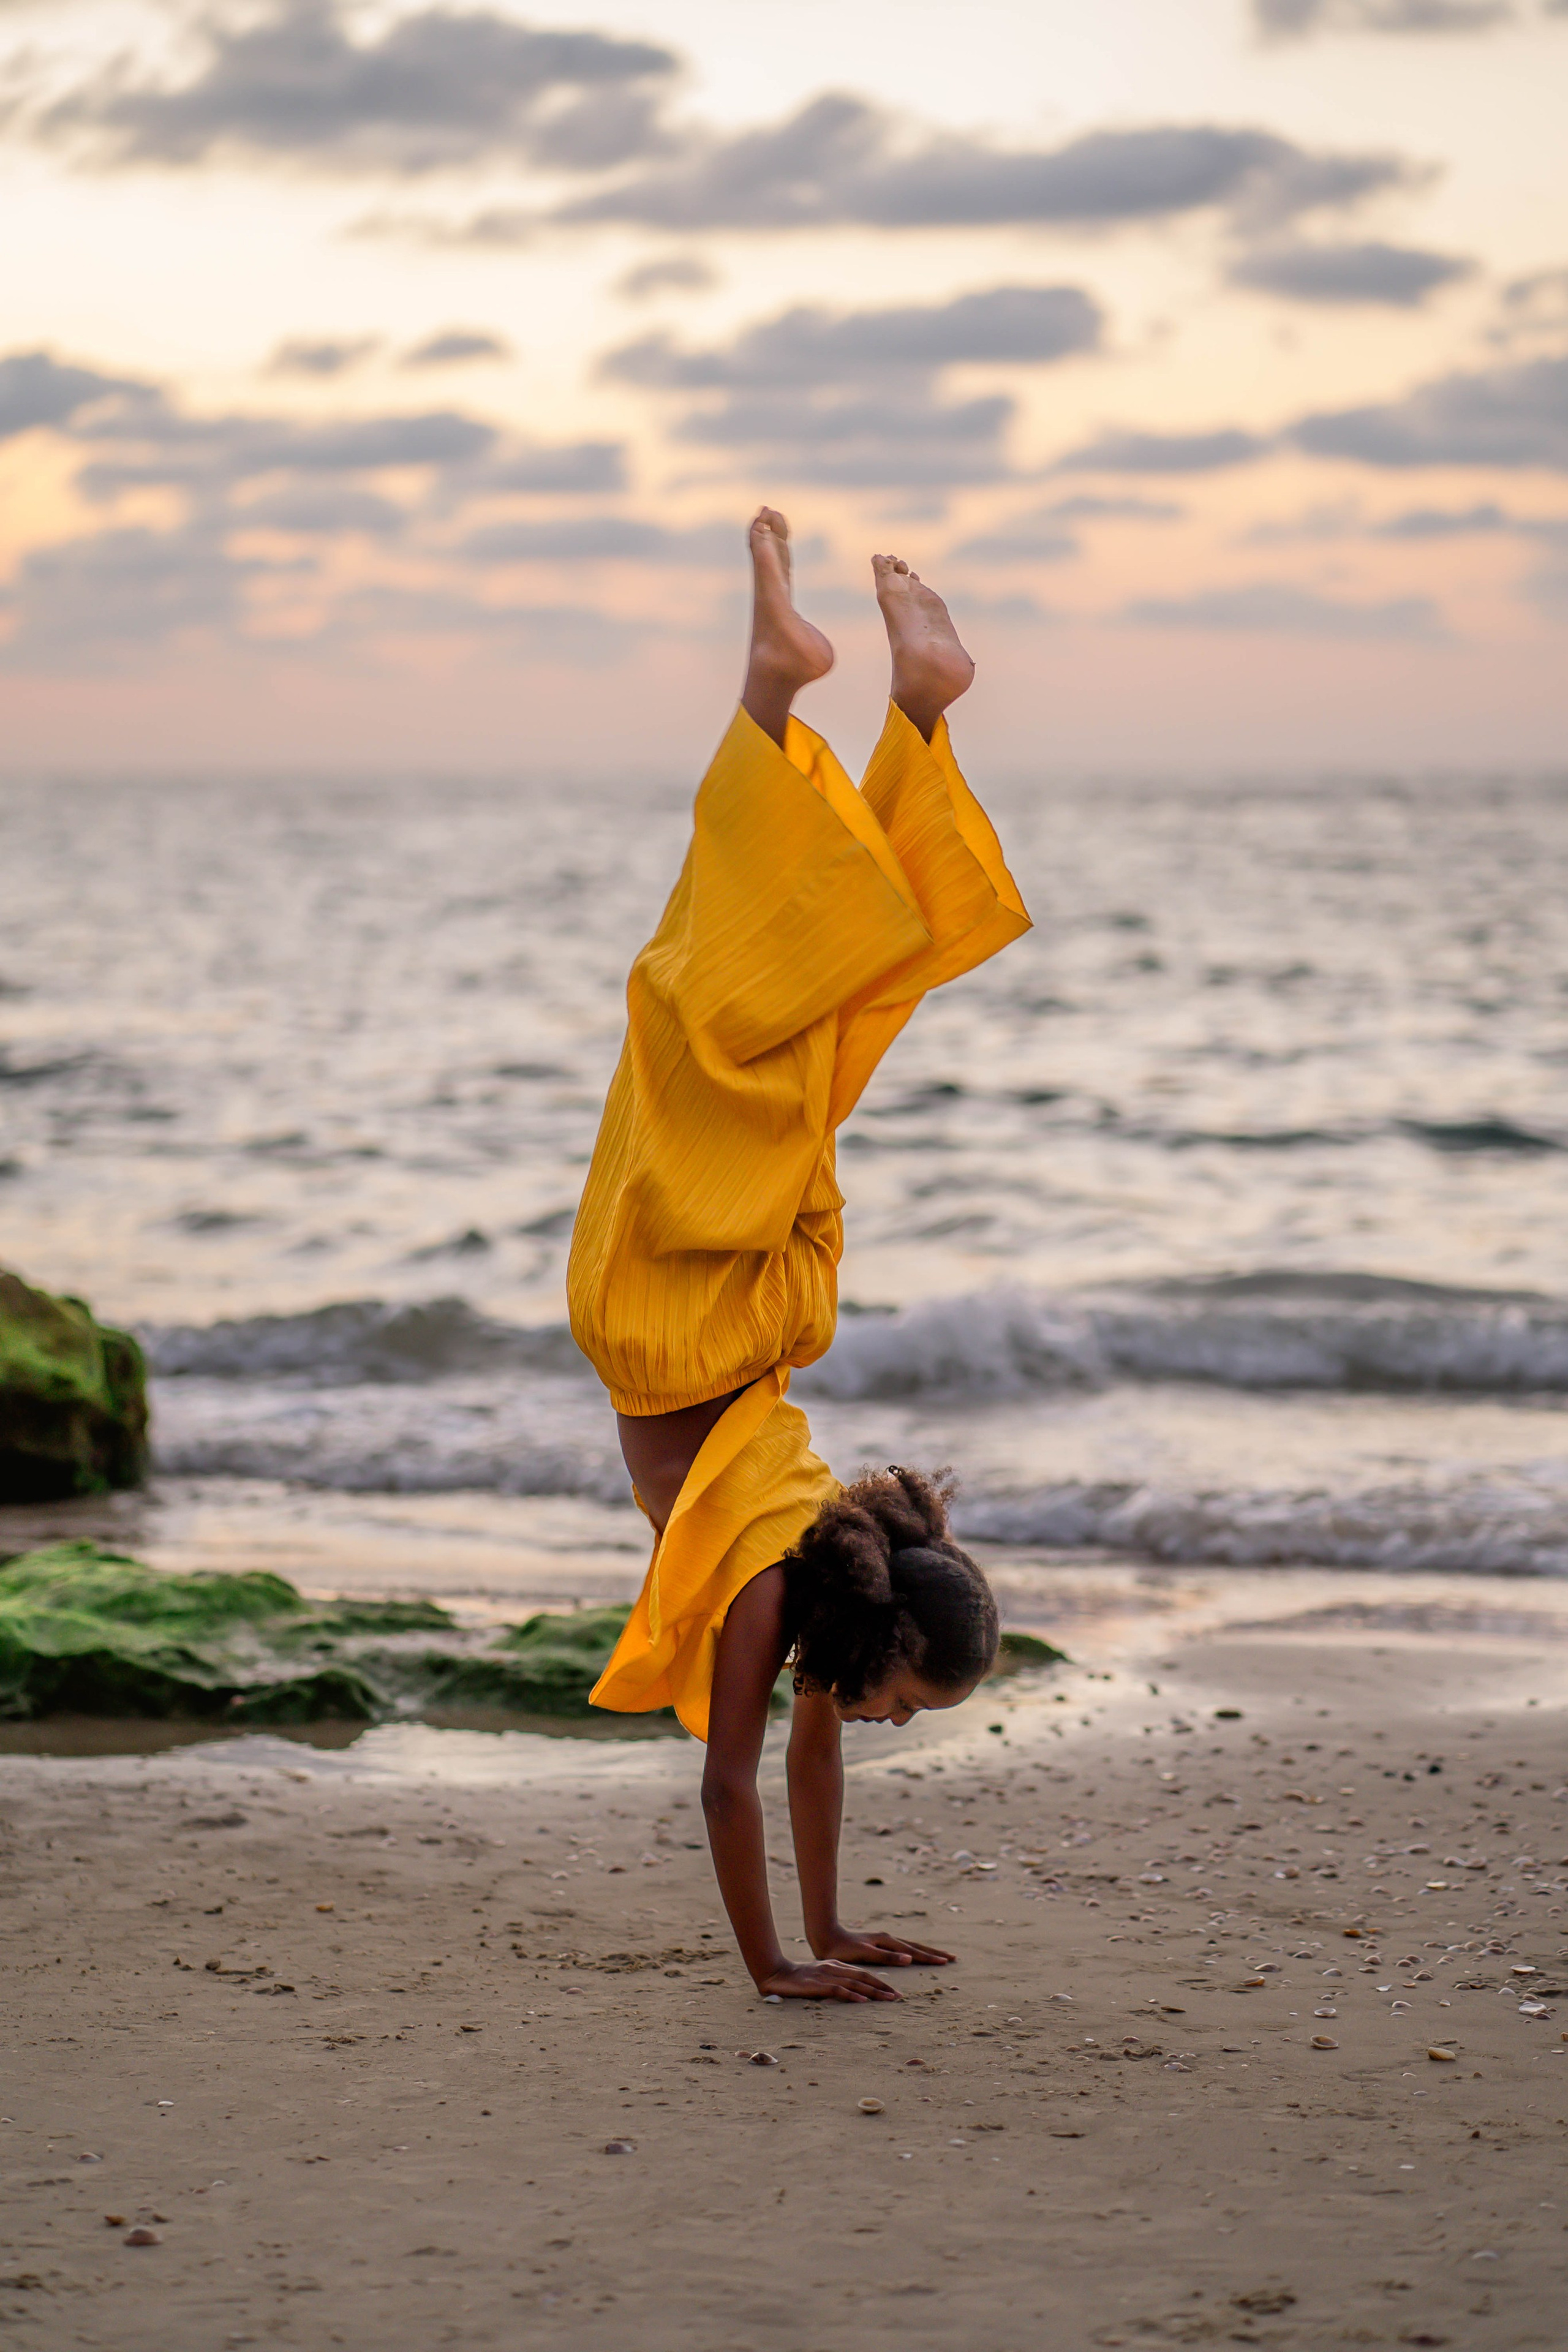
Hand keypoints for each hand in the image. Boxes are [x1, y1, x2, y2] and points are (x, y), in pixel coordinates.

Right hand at [758, 1958, 900, 2002]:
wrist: (776, 1974)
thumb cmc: (798, 1979)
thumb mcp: (820, 1977)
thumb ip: (835, 1981)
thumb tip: (853, 1993)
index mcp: (836, 1965)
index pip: (863, 1973)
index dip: (880, 1982)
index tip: (894, 1992)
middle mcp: (835, 1968)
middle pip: (864, 1977)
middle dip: (883, 1987)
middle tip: (899, 1997)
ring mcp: (826, 1976)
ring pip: (856, 1983)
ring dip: (874, 1992)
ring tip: (889, 1999)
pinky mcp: (817, 1985)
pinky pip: (838, 1990)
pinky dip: (853, 1996)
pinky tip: (863, 2001)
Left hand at [815, 1926, 955, 1968]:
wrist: (826, 1938)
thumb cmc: (843, 1949)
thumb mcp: (865, 1954)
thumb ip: (886, 1956)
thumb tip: (909, 1958)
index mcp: (887, 1941)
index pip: (914, 1951)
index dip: (931, 1957)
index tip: (947, 1961)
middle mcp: (888, 1939)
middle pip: (916, 1946)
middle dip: (934, 1952)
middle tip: (953, 1957)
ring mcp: (884, 1941)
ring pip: (910, 1946)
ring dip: (925, 1952)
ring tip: (939, 1957)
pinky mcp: (878, 1944)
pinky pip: (902, 1949)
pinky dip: (913, 1952)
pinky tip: (913, 1956)